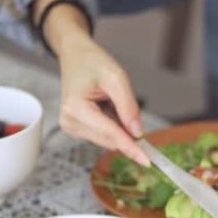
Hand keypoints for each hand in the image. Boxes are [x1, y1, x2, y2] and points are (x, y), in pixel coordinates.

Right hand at [57, 34, 149, 165]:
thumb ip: (128, 107)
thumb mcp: (117, 78)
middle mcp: (70, 121)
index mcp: (76, 108)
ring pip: (109, 139)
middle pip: (110, 139)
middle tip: (125, 102)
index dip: (131, 147)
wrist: (75, 55)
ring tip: (109, 100)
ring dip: (118, 125)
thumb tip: (138, 133)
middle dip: (126, 129)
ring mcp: (71, 127)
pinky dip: (112, 124)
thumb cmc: (93, 62)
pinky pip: (104, 135)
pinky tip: (105, 107)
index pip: (110, 134)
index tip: (147, 161)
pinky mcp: (76, 129)